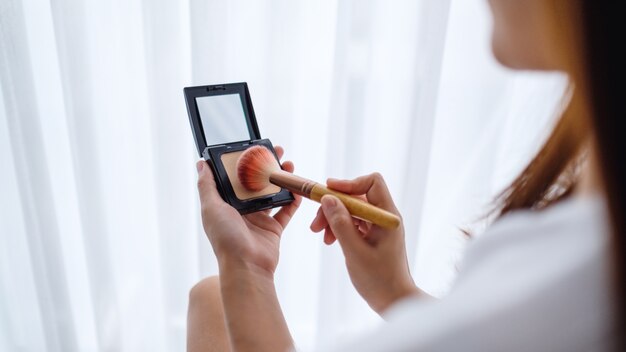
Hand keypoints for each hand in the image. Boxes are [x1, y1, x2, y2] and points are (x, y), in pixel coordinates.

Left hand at [197, 146, 301, 275]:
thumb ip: (207, 186)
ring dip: (281, 179)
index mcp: (226, 204)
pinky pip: (286, 210)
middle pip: (256, 183)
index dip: (244, 162)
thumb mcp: (211, 208)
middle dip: (266, 167)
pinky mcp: (274, 228)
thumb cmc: (226, 238)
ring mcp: (259, 219)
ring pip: (272, 193)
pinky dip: (293, 200)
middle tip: (276, 152)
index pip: (235, 177)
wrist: (247, 266)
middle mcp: (242, 210)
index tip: (254, 148)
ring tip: (289, 166)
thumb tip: (201, 164)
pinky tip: (298, 188)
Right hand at [310, 173, 418, 313]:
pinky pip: (353, 222)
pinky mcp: (372, 235)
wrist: (393, 301)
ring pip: (351, 210)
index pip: (373, 183)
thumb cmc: (379, 279)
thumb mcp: (354, 251)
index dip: (350, 183)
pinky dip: (339, 227)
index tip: (328, 190)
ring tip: (320, 234)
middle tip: (316, 223)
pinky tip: (330, 240)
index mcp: (387, 216)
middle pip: (357, 197)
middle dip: (334, 205)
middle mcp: (384, 217)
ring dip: (333, 218)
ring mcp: (378, 226)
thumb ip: (341, 223)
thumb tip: (328, 199)